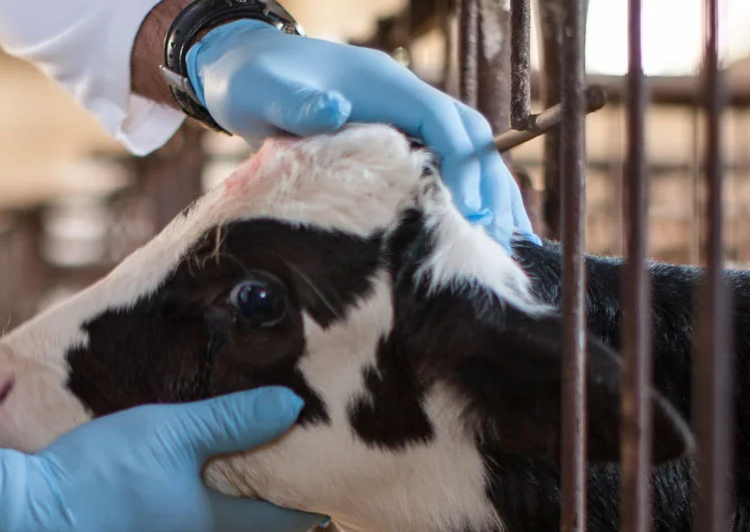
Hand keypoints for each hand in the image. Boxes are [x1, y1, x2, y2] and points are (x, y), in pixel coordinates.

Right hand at [0, 388, 326, 531]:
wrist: (14, 522)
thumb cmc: (96, 470)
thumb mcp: (168, 430)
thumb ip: (232, 420)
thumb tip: (291, 406)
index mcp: (210, 530)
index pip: (277, 524)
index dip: (300, 511)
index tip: (321, 503)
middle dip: (252, 523)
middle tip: (263, 498)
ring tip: (198, 508)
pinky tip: (133, 525)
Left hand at [186, 21, 537, 246]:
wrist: (242, 70)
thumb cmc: (252, 82)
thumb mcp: (266, 91)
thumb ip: (298, 102)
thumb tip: (333, 109)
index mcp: (384, 85)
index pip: (441, 120)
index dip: (463, 162)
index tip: (471, 208)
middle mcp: (403, 98)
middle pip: (468, 137)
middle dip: (490, 184)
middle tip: (503, 238)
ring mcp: (401, 120)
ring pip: (463, 154)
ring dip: (488, 194)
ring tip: (507, 244)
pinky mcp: (393, 142)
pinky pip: (441, 167)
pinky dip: (463, 198)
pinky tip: (475, 234)